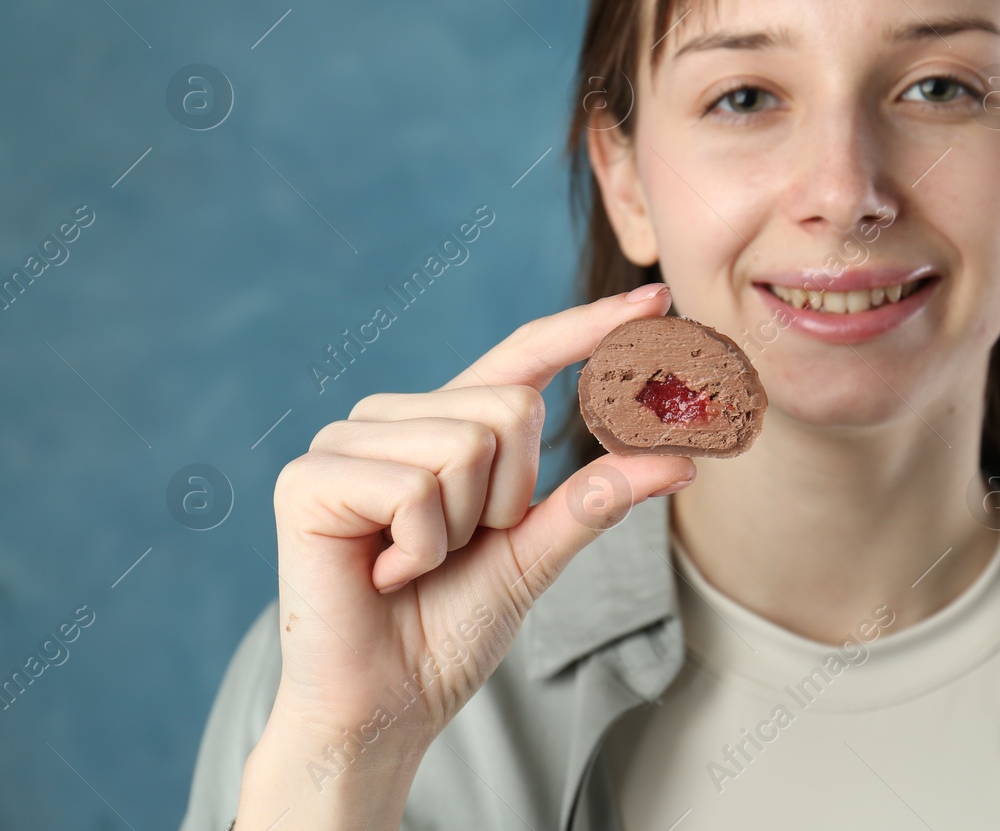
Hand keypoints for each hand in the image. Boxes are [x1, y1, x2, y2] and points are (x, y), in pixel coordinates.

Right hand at [237, 284, 692, 827]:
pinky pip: (414, 486)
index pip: (525, 356)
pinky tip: (384, 574)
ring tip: (418, 562)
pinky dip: (418, 545)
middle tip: (461, 550)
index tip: (656, 298)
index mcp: (447, 425)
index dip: (588, 326)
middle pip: (510, 407)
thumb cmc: (448, 630)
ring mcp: (346, 441)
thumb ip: (596, 500)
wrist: (384, 708)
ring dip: (462, 527)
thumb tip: (682, 459)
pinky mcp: (310, 477)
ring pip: (467, 444)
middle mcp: (395, 417)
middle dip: (509, 497)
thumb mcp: (536, 555)